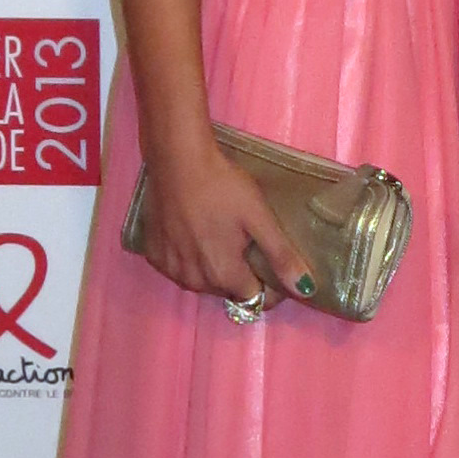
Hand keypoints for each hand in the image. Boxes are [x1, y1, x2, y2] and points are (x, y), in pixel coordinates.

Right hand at [132, 139, 312, 311]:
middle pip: (228, 290)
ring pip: (202, 282)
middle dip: (241, 275)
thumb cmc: (223, 186)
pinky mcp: (153, 254)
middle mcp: (195, 281)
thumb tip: (305, 290)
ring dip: (215, 268)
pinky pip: (178, 268)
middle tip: (246, 242)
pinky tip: (193, 234)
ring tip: (220, 236)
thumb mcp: (259, 218)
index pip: (255, 298)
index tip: (272, 261)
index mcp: (224, 275)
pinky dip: (188, 259)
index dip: (269, 285)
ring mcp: (170, 269)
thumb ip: (281, 256)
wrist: (177, 160)